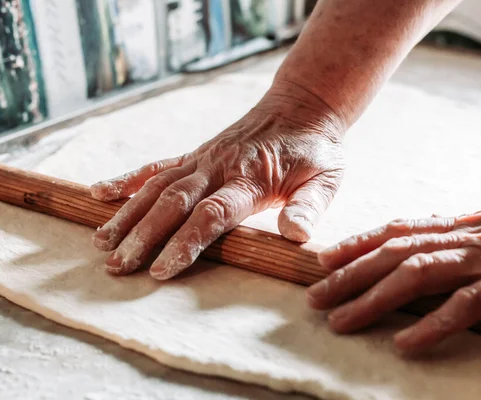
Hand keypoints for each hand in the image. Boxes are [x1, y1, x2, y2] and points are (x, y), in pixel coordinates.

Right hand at [90, 83, 344, 279]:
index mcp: (250, 178)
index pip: (211, 214)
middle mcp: (219, 167)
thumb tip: (295, 237)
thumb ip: (309, 207)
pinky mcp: (196, 153)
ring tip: (103, 242)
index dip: (185, 242)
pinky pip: (157, 166)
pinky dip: (129, 179)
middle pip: (174, 203)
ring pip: (157, 186)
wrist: (302, 107)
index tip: (161, 271)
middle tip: (119, 266)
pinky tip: (101, 193)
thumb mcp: (326, 179)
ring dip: (129, 214)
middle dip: (144, 236)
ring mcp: (203, 158)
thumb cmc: (315, 149)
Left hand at [307, 175, 480, 354]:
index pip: (395, 229)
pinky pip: (466, 306)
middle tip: (314, 298)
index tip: (323, 259)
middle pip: (393, 253)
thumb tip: (428, 254)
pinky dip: (432, 325)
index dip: (355, 243)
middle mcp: (463, 238)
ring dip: (373, 299)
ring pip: (416, 275)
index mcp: (458, 225)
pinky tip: (405, 344)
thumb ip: (459, 240)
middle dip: (349, 275)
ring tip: (341, 322)